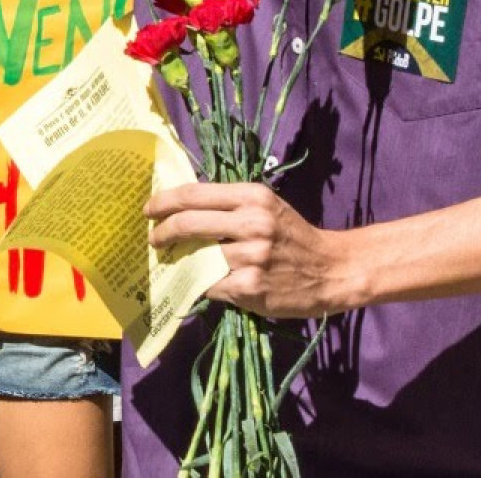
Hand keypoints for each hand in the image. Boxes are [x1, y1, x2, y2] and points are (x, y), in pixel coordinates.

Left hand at [146, 182, 357, 318]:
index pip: (195, 193)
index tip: (149, 209)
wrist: (331, 270)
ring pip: (197, 257)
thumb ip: (230, 206)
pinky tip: (196, 282)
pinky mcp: (250, 287)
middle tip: (153, 238)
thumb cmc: (293, 236)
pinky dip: (199, 284)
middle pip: (189, 222)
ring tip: (174, 261)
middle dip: (163, 231)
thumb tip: (182, 210)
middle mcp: (252, 222)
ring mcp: (251, 257)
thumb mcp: (266, 207)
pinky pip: (210, 285)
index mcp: (253, 196)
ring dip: (180, 261)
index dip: (165, 201)